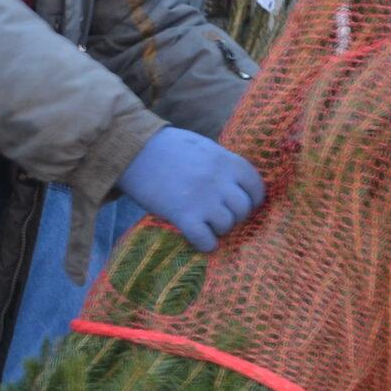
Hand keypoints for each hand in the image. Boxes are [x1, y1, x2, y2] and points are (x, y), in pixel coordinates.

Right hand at [117, 127, 264, 251]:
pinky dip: (206, 243)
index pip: (256, 185)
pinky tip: (199, 238)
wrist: (134, 152)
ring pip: (227, 225)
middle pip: (243, 209)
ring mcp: (202, 200)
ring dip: (220, 228)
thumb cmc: (168, 147)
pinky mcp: (184, 216)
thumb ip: (223, 165)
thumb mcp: (204, 147)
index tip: (247, 204)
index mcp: (225, 160)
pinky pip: (206, 240)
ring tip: (207, 223)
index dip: (254, 198)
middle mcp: (219, 181)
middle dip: (236, 215)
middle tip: (222, 215)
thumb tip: (238, 186)